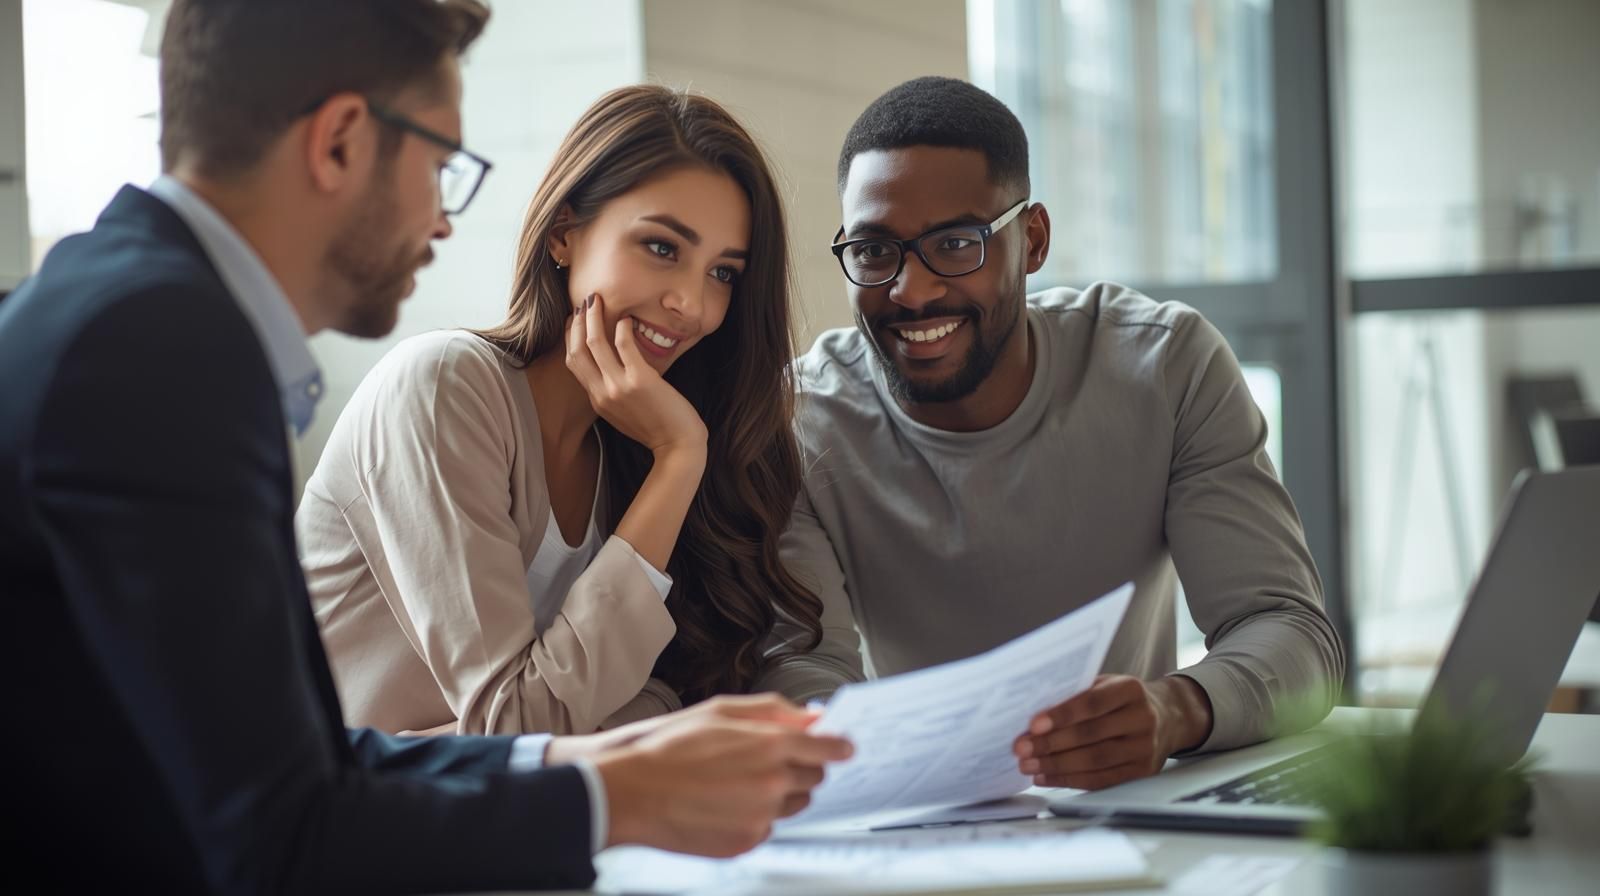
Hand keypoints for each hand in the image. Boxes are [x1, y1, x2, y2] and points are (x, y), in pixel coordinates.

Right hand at [564, 292, 706, 457]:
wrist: (678, 447)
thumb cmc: (657, 429)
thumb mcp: (623, 414)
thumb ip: (612, 394)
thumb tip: (611, 371)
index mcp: (597, 400)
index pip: (574, 362)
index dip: (570, 337)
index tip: (574, 319)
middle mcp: (602, 393)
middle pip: (577, 349)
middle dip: (576, 322)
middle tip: (584, 303)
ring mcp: (619, 386)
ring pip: (595, 343)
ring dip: (594, 317)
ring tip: (598, 301)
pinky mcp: (640, 380)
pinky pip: (624, 345)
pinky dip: (622, 327)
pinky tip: (626, 319)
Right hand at [593, 696, 852, 856]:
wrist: (634, 792)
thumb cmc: (671, 748)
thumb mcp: (722, 711)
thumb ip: (774, 711)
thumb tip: (811, 715)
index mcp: (771, 744)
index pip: (828, 747)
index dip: (839, 745)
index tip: (844, 746)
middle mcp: (773, 782)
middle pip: (815, 778)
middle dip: (803, 767)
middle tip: (774, 761)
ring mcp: (762, 815)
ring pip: (794, 804)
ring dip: (780, 793)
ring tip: (740, 782)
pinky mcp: (747, 841)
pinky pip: (768, 827)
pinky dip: (757, 816)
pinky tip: (726, 803)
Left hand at [1012, 674, 1212, 789]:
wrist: (1167, 716)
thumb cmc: (1122, 699)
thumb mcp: (1105, 684)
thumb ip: (1076, 694)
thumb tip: (1033, 714)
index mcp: (1130, 690)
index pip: (1092, 703)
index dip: (1062, 715)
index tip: (1033, 725)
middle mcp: (1142, 718)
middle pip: (1091, 735)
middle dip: (1051, 744)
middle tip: (1022, 749)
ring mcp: (1144, 747)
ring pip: (1095, 761)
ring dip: (1057, 766)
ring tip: (1029, 766)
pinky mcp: (1142, 771)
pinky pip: (1102, 779)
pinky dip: (1070, 780)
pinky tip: (1047, 777)